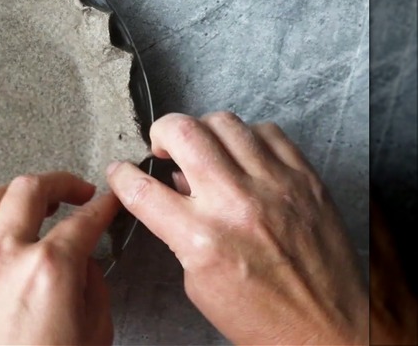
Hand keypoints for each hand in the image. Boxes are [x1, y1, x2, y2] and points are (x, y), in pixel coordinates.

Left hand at [0, 172, 117, 344]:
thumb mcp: (93, 334)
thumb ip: (92, 286)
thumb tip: (83, 259)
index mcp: (50, 270)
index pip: (85, 220)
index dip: (103, 205)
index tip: (107, 201)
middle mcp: (5, 257)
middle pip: (30, 189)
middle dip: (59, 182)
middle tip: (74, 193)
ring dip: (11, 196)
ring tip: (27, 206)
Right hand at [106, 112, 367, 344]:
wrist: (327, 329)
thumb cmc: (262, 316)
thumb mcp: (199, 283)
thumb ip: (179, 231)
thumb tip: (175, 186)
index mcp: (202, 239)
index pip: (141, 188)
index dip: (120, 175)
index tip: (120, 171)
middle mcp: (236, 203)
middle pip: (181, 131)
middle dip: (160, 133)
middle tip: (163, 148)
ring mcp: (274, 185)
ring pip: (223, 122)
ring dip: (202, 131)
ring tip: (204, 149)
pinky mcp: (305, 179)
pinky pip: (268, 132)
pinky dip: (247, 138)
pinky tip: (244, 156)